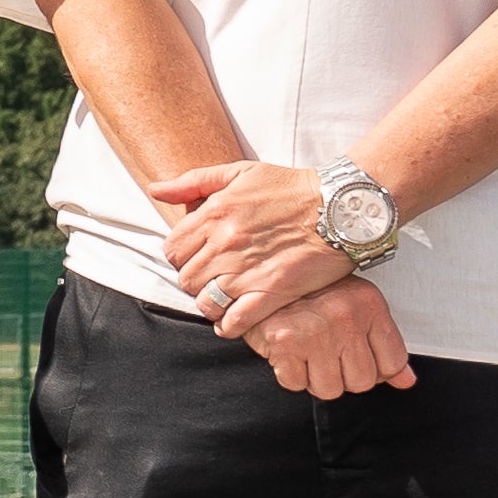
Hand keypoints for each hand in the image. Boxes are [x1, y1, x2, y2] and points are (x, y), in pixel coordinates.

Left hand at [147, 158, 355, 336]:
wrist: (341, 208)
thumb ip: (193, 181)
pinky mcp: (272, 292)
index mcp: (214, 213)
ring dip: (210, 304)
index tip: (197, 258)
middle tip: (213, 279)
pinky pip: (234, 322)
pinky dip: (229, 326)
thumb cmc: (292, 188)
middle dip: (195, 281)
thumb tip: (155, 189)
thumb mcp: (240, 172)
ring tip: (224, 298)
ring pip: (205, 302)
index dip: (181, 257)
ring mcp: (247, 270)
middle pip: (185, 279)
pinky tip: (233, 320)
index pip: (172, 249)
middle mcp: (226, 243)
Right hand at [244, 274, 414, 399]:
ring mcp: (315, 330)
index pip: (392, 363)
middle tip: (327, 354)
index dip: (375, 370)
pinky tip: (288, 353)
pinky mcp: (285, 342)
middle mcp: (346, 316)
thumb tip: (406, 381)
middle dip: (343, 376)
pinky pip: (296, 384)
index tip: (358, 359)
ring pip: (330, 389)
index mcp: (369, 304)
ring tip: (307, 353)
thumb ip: (383, 347)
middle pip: (362, 382)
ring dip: (315, 378)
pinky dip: (289, 374)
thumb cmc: (308, 295)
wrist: (259, 279)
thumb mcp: (355, 310)